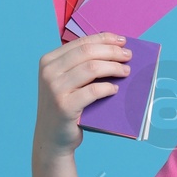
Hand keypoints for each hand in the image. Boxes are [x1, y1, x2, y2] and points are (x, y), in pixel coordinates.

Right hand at [35, 32, 131, 155]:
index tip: (122, 41)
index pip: (81, 42)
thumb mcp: (66, 82)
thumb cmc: (65, 107)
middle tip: (128, 56)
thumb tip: (113, 50)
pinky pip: (93, 91)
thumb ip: (80, 65)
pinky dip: (107, 88)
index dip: (104, 39)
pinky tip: (114, 89)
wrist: (51, 138)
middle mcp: (49, 72)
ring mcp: (55, 89)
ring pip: (92, 68)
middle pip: (88, 52)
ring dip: (113, 68)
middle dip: (112, 52)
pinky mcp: (64, 106)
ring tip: (126, 71)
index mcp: (49, 61)